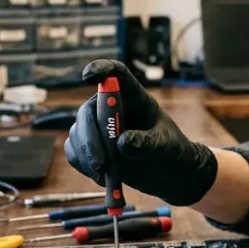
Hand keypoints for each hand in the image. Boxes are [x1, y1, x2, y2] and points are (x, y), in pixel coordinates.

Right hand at [63, 60, 217, 206]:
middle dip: (91, 138)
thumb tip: (122, 143)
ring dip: (88, 156)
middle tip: (102, 165)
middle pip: (89, 111)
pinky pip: (74, 151)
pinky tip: (103, 178)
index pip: (116, 74)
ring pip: (78, 134)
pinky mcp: (91, 147)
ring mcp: (99, 128)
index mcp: (135, 97)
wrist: (171, 175)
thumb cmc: (173, 152)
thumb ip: (147, 143)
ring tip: (108, 175)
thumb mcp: (166, 147)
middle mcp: (112, 108)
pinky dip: (84, 165)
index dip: (101, 69)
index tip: (88, 76)